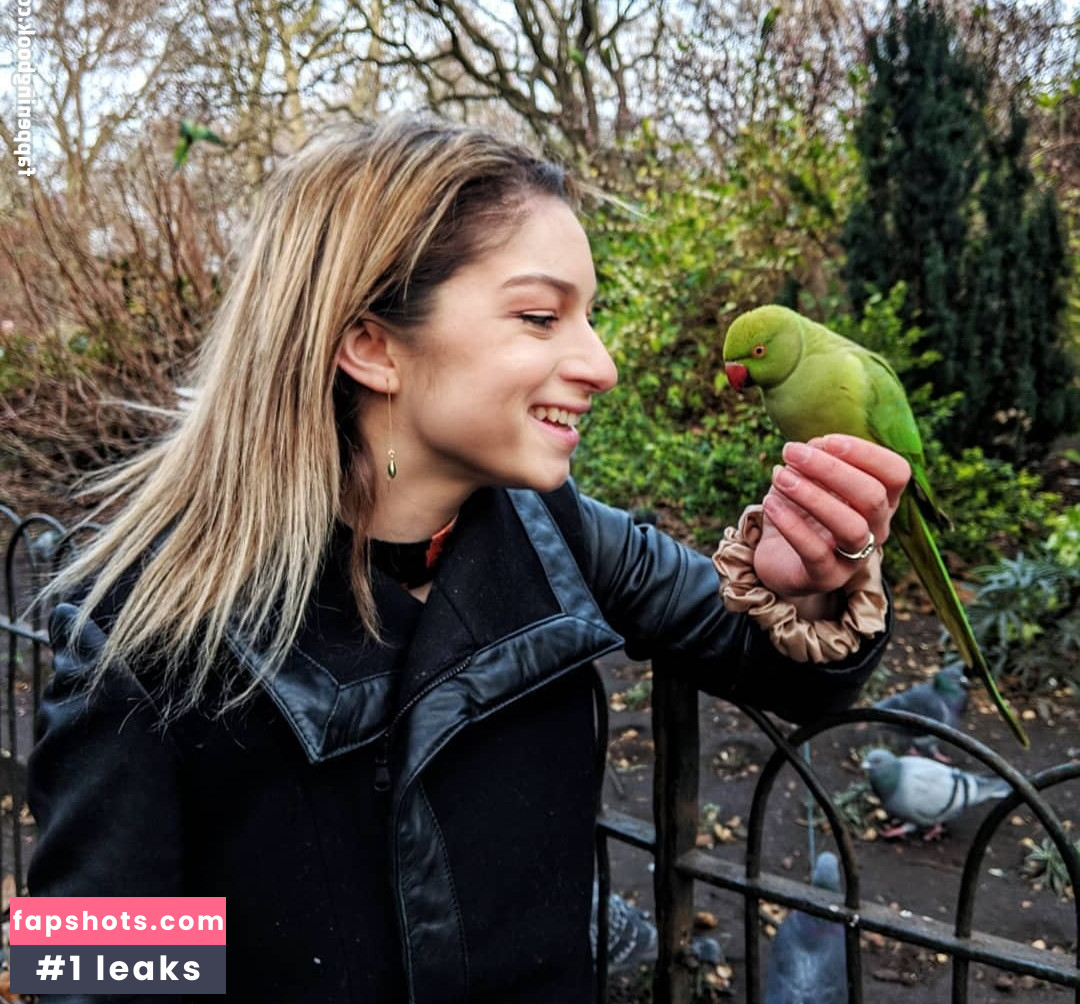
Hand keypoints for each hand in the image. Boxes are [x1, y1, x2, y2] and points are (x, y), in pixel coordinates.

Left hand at [753, 435, 909, 599]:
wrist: (778, 560)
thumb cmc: (800, 512)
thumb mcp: (807, 479)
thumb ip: (816, 460)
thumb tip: (817, 445)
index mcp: (881, 500)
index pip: (896, 473)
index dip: (866, 453)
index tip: (826, 440)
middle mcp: (877, 529)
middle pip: (873, 497)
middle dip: (830, 469)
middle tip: (791, 452)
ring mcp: (855, 557)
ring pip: (851, 527)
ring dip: (812, 496)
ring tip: (779, 476)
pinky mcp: (826, 577)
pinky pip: (815, 551)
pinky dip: (790, 524)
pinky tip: (769, 502)